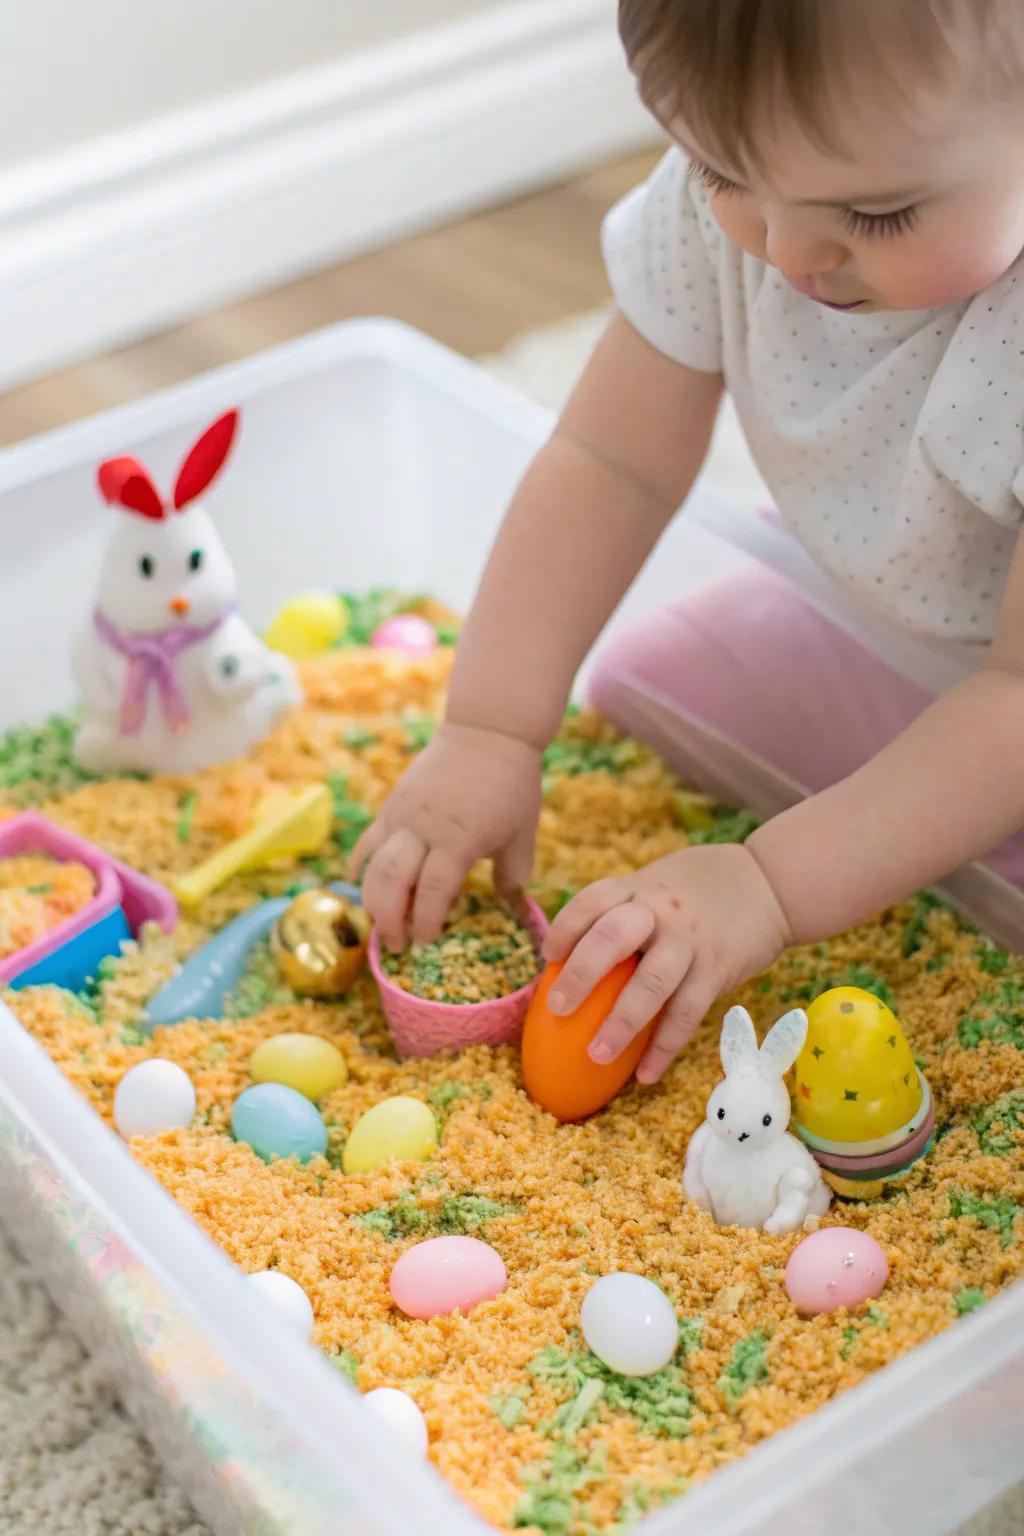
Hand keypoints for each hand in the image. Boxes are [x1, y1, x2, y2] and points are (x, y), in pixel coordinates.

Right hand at [349, 721, 541, 948]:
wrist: (488, 731)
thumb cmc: (512, 784)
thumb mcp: (521, 833)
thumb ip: (513, 875)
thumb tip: (515, 912)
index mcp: (458, 840)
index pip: (431, 892)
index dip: (425, 922)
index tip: (425, 943)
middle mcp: (423, 830)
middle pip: (392, 883)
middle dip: (390, 920)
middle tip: (396, 945)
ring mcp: (402, 815)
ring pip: (373, 865)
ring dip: (371, 899)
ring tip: (379, 924)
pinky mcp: (393, 804)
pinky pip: (368, 840)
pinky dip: (358, 864)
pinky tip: (354, 884)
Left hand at [541, 844, 791, 1083]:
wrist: (768, 883)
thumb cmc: (698, 890)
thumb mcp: (656, 884)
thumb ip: (623, 911)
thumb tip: (573, 959)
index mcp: (638, 888)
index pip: (591, 902)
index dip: (565, 929)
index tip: (548, 956)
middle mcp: (660, 911)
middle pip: (611, 938)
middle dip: (581, 974)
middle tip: (557, 1008)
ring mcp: (690, 941)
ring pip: (651, 984)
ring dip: (621, 1024)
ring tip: (596, 1055)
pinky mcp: (717, 969)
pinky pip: (686, 1013)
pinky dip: (664, 1047)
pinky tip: (646, 1074)